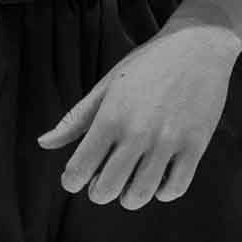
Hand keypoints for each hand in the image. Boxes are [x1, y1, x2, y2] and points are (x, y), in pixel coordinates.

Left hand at [36, 18, 241, 208]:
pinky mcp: (195, 146)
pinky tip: (157, 178)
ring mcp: (168, 141)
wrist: (197, 45)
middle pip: (107, 190)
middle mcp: (138, 133)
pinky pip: (174, 189)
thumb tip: (44, 143)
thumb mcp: (107, 85)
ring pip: (140, 195)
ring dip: (129, 196)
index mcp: (110, 117)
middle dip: (98, 192)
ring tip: (129, 182)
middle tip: (102, 181)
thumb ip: (76, 119)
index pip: (79, 169)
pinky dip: (162, 192)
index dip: (72, 180)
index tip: (76, 177)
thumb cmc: (147, 64)